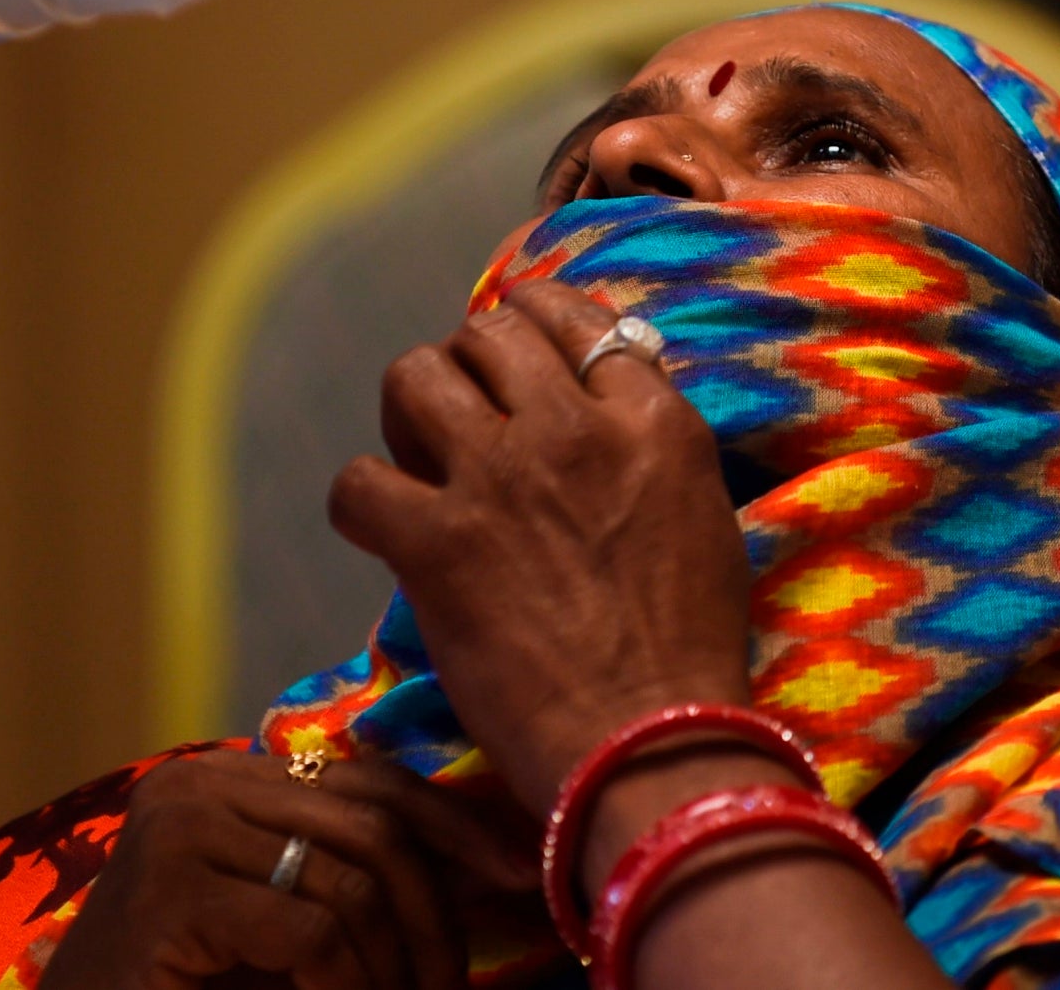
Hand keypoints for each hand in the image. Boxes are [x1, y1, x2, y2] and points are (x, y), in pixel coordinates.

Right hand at [40, 749, 535, 989]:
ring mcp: (179, 830)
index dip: (453, 824)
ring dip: (391, 968)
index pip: (370, 778)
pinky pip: (310, 933)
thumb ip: (351, 881)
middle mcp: (200, 783)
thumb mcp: (281, 920)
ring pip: (350, 884)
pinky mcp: (169, 893)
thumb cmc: (186, 989)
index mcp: (228, 777)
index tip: (517, 873)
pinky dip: (347, 986)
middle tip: (448, 987)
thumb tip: (488, 865)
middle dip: (433, 912)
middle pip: (371, 824)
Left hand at [328, 282, 755, 817]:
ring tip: (421, 460)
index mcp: (652, 421)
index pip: (574, 317)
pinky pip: (358, 481)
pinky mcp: (436, 543)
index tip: (514, 358)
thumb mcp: (701, 512)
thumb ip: (649, 448)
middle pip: (488, 333)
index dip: (531, 325)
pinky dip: (363, 502)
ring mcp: (499, 479)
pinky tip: (386, 531)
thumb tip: (598, 411)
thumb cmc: (688, 649)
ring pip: (414, 376)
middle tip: (466, 423)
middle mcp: (573, 428)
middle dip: (468, 366)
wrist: (650, 742)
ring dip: (408, 413)